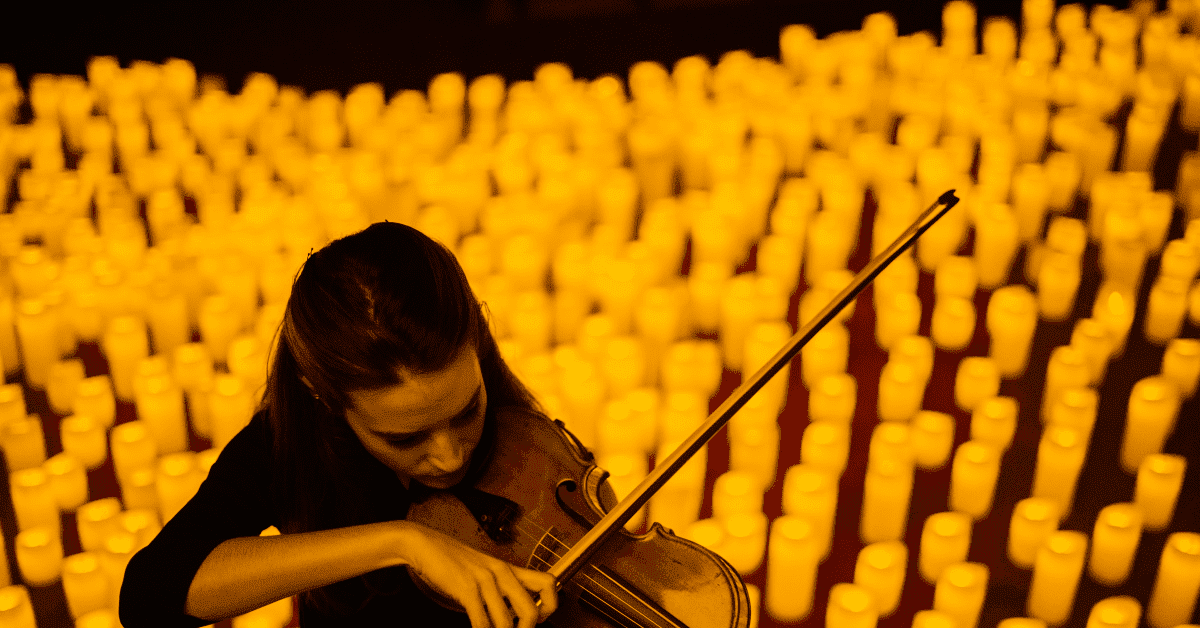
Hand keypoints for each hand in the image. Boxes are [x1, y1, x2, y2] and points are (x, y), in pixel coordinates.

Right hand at [400, 523, 558, 627]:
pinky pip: (481, 620)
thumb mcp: (485, 570)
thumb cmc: (454, 560)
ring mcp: (485, 580)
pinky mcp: (466, 587)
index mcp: (509, 568)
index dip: (550, 606)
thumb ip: (500, 587)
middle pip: (531, 610)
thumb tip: (512, 610)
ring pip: (506, 620)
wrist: (425, 544)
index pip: (548, 583)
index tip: (539, 618)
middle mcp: (502, 573)